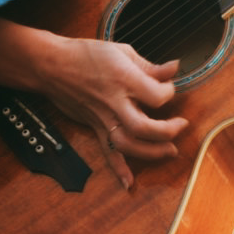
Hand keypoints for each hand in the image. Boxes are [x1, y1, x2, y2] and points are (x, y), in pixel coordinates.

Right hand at [39, 38, 186, 190]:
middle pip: (144, 127)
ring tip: (169, 151)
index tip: (169, 87)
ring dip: (152, 153)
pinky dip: (119, 170)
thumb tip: (174, 68)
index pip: (156, 96)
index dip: (170, 92)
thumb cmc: (85, 55)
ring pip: (129, 145)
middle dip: (168, 131)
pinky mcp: (95, 127)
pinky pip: (107, 152)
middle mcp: (114, 102)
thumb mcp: (122, 51)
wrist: (52, 66)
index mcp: (123, 79)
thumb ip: (150, 66)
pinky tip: (129, 182)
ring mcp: (103, 118)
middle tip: (181, 125)